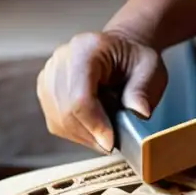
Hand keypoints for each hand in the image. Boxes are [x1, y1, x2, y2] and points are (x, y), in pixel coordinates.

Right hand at [36, 29, 166, 153]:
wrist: (120, 50)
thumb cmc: (134, 58)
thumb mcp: (150, 68)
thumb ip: (144, 89)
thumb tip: (140, 113)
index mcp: (86, 50)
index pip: (80, 96)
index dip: (94, 124)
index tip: (111, 142)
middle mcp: (61, 60)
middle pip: (65, 111)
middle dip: (90, 134)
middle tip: (112, 144)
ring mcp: (49, 75)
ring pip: (58, 120)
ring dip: (83, 136)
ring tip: (106, 135)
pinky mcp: (46, 90)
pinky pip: (55, 122)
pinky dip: (75, 133)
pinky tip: (94, 130)